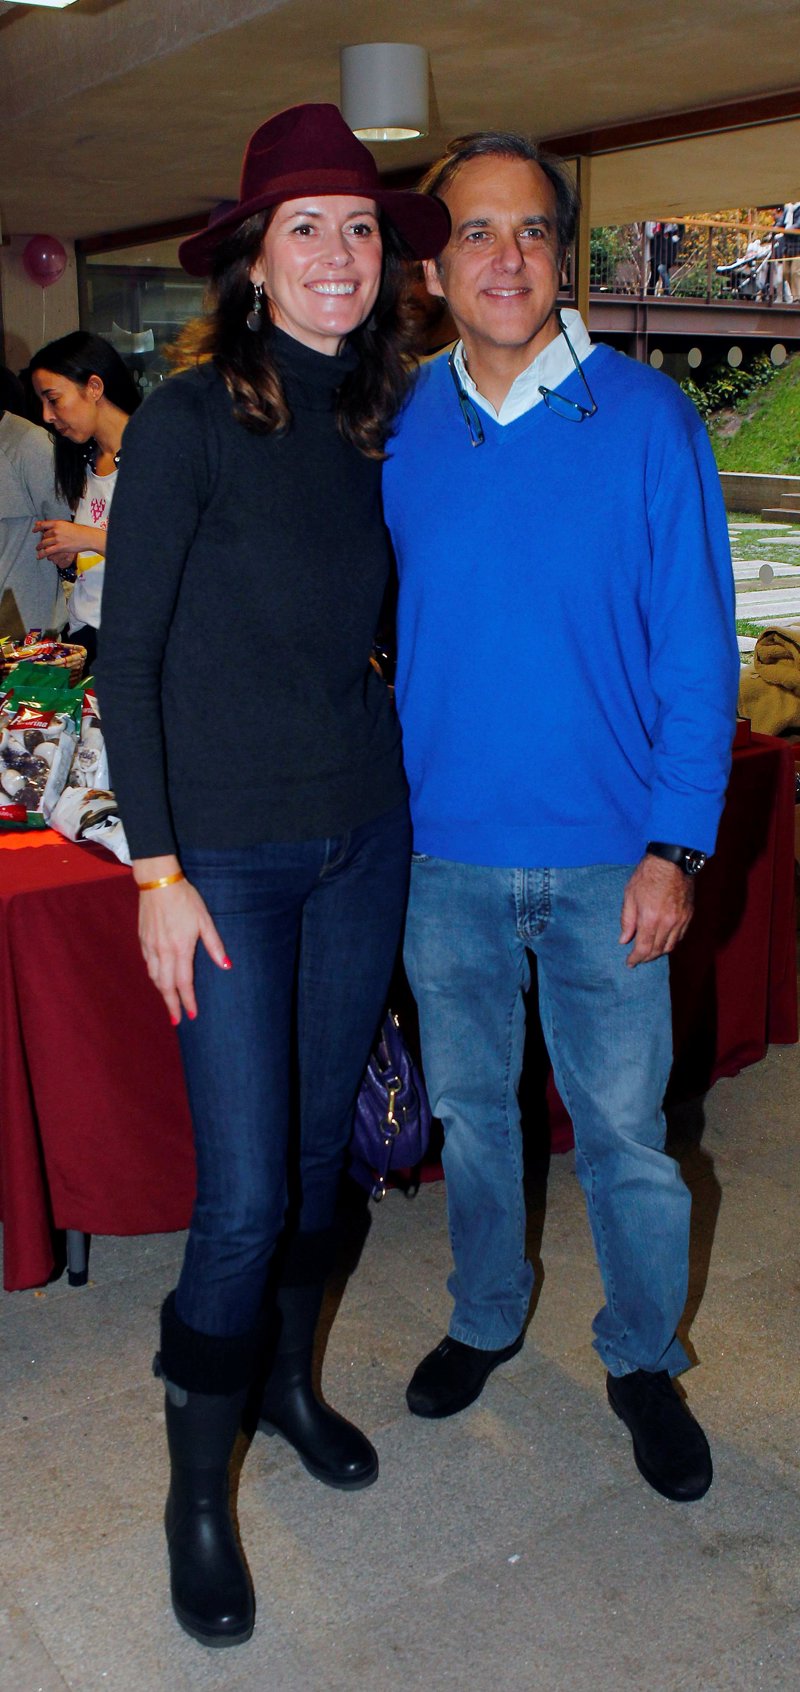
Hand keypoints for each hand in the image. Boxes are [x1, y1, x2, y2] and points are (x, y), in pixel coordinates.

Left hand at [33, 519, 101, 569]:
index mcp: (57, 523)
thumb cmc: (78, 531)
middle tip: (42, 543)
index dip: (37, 527)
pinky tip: (38, 556)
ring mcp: (57, 539)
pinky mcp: (59, 547)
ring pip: (44, 543)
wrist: (86, 537)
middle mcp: (56, 530)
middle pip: (44, 535)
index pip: (43, 524)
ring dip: (39, 547)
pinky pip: (47, 551)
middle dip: (42, 540)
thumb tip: (48, 526)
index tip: (34, 530)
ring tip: (38, 549)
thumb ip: (57, 526)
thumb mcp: (66, 525)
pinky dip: (41, 554)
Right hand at [135, 870, 230, 1023]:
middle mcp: (162, 951)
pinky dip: (154, 976)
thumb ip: (214, 945)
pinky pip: (148, 964)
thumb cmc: (185, 899)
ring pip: (154, 977)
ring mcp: (150, 946)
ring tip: (169, 1002)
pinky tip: (159, 979)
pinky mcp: (142, 939)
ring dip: (162, 992)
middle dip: (171, 1004)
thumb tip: (226, 965)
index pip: (183, 982)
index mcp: (180, 948)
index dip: (187, 1000)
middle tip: (176, 1020)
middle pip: (165, 985)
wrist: (158, 882)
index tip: (191, 1014)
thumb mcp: (204, 920)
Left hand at [619, 854, 694, 967]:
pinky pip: (680, 936)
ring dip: (659, 952)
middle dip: (646, 957)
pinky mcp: (688, 915)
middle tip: (638, 958)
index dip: (636, 958)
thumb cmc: (647, 875)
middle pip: (658, 950)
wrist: (672, 861)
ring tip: (650, 951)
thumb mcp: (630, 896)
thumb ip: (627, 920)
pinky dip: (671, 942)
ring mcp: (680, 920)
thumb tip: (624, 940)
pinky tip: (663, 940)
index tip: (630, 963)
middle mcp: (667, 922)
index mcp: (650, 918)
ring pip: (671, 946)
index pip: (643, 948)